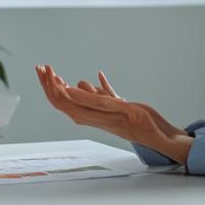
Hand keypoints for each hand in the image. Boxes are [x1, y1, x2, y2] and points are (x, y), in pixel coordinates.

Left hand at [36, 64, 191, 163]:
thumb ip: (94, 100)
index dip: (49, 84)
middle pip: (64, 100)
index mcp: (90, 116)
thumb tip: (68, 90)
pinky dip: (96, 87)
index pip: (60, 100)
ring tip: (58, 73)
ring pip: (78, 99)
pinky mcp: (116, 111)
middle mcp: (93, 116)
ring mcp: (103, 114)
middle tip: (42, 66)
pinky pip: (101, 98)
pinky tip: (98, 76)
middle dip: (50, 84)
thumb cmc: (144, 124)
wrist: (161, 138)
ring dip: (67, 86)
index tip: (46, 67)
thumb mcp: (119, 107)